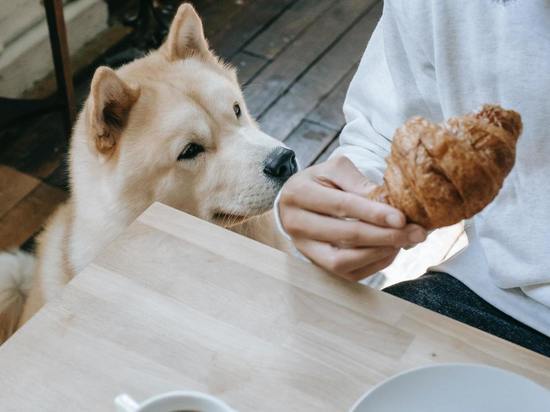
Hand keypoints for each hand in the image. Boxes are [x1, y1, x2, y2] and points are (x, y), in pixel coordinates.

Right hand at [279, 156, 426, 280]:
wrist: (297, 201)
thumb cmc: (321, 181)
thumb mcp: (336, 170)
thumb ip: (359, 183)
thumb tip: (389, 203)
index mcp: (299, 193)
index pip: (342, 206)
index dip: (374, 213)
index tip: (402, 218)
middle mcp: (295, 224)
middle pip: (344, 236)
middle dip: (384, 235)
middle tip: (415, 233)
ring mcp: (303, 248)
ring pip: (342, 261)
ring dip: (378, 253)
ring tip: (403, 241)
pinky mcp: (315, 264)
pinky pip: (347, 273)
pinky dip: (373, 264)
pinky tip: (390, 250)